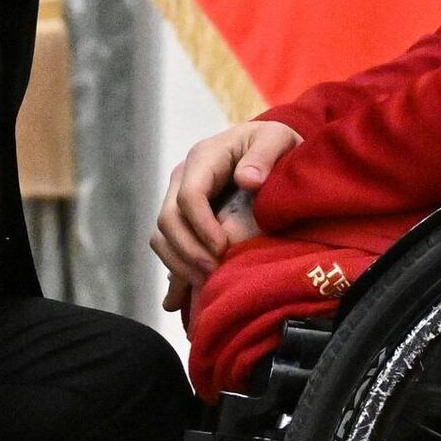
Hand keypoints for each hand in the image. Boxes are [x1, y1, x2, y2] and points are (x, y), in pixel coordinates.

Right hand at [154, 120, 299, 308]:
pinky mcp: (182, 218)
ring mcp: (178, 198)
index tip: (223, 248)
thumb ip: (265, 155)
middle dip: (188, 251)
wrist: (269, 149)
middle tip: (214, 274)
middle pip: (168, 220)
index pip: (188, 196)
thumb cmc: (275, 144)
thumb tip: (247, 180)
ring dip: (180, 264)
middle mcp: (183, 177)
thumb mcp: (278, 139)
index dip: (201, 226)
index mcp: (203, 157)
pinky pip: (167, 247)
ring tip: (206, 285)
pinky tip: (178, 301)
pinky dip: (173, 272)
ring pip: (162, 237)